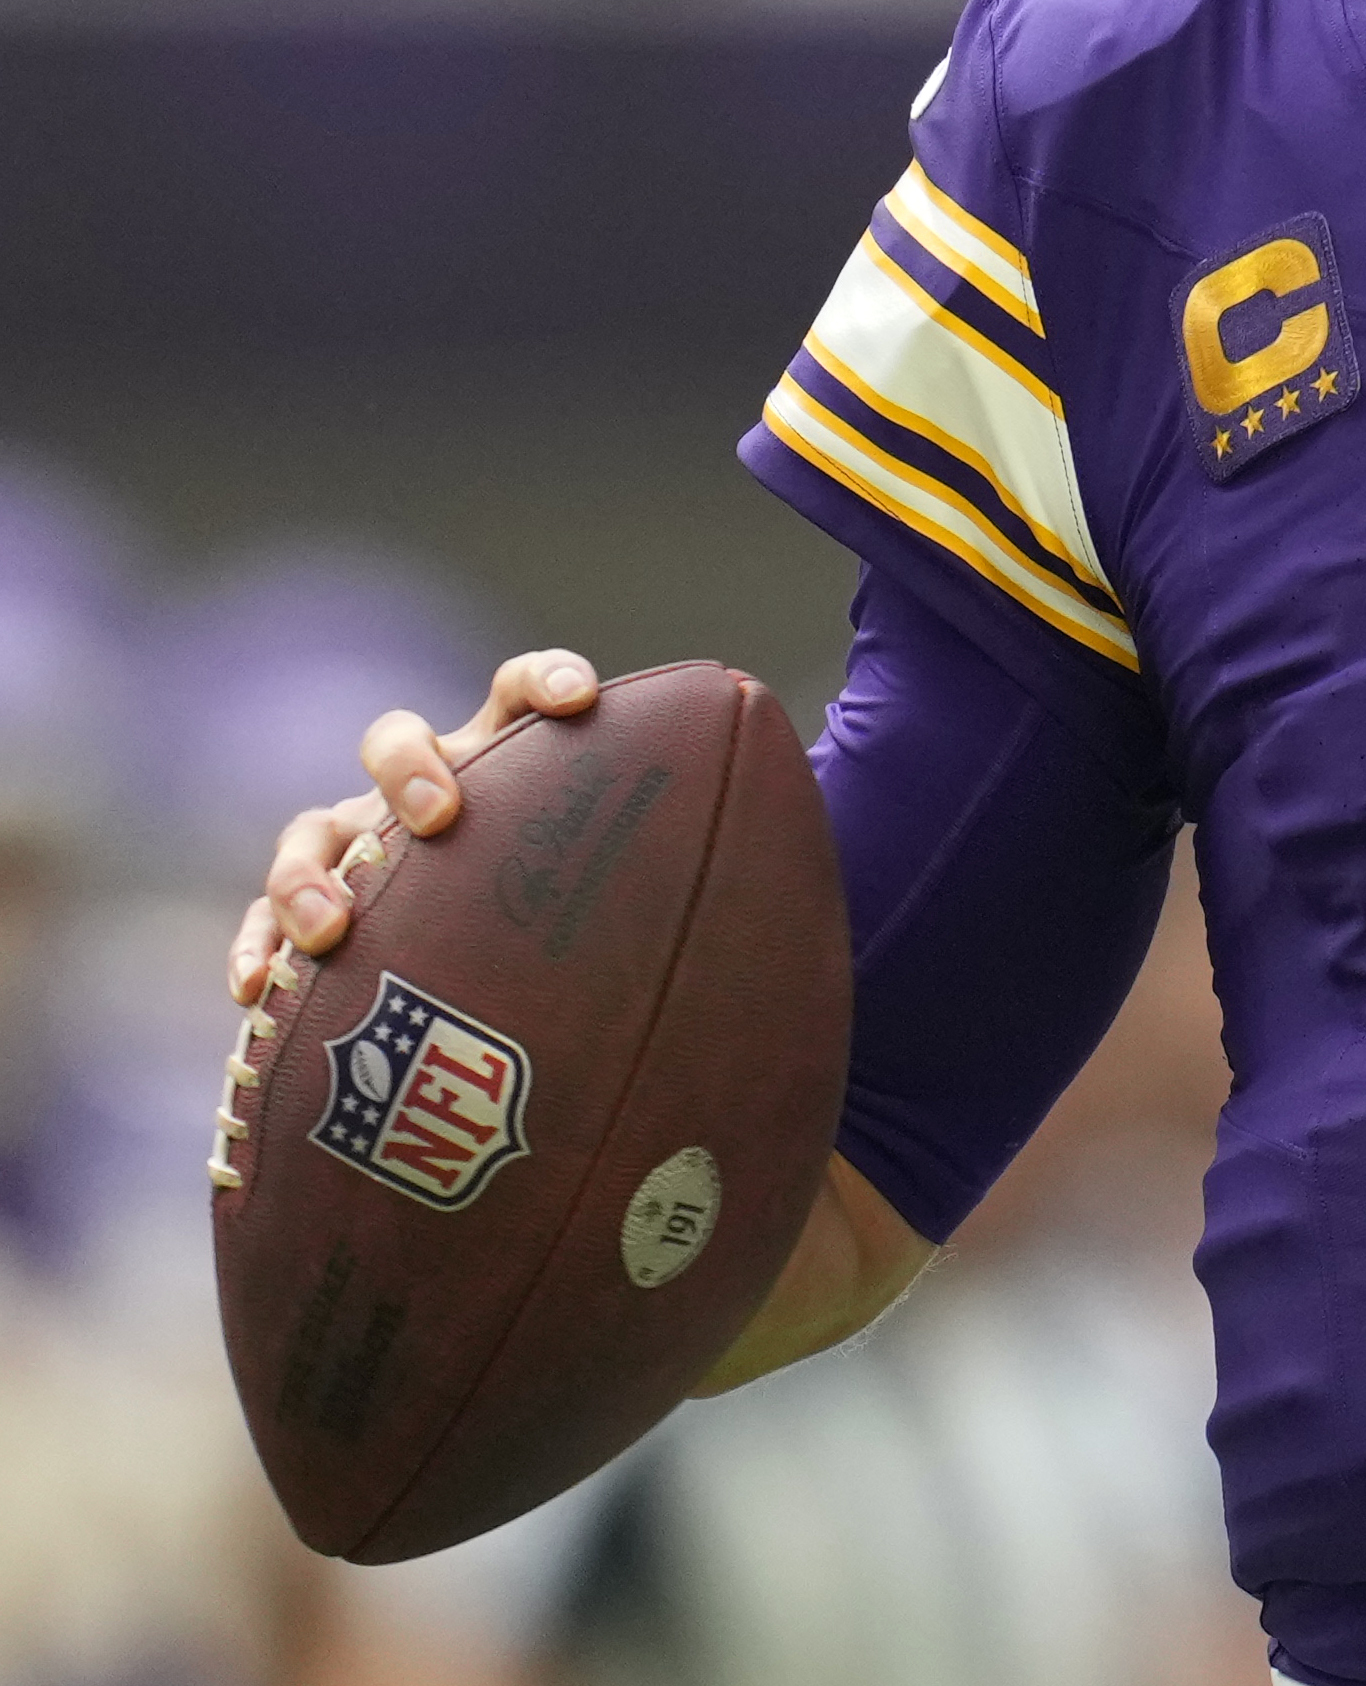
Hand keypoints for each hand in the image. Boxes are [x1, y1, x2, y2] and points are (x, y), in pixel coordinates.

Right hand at [228, 650, 600, 1005]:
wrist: (489, 1004)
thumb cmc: (560, 942)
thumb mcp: (600, 913)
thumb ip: (635, 900)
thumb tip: (791, 948)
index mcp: (499, 771)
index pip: (517, 698)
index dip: (544, 682)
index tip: (578, 699)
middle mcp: (419, 795)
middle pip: (395, 743)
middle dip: (409, 768)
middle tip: (438, 816)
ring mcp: (353, 848)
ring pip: (312, 832)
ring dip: (310, 875)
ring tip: (328, 929)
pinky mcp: (304, 915)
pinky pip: (263, 921)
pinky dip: (257, 947)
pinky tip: (253, 987)